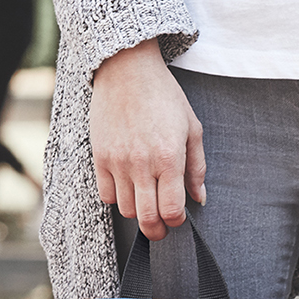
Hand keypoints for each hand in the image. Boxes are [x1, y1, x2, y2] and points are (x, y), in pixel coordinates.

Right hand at [91, 39, 206, 239]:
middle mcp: (142, 164)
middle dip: (157, 230)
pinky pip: (107, 196)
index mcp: (169, 158)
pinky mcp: (99, 157)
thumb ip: (197, 168)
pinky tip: (128, 185)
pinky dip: (118, 197)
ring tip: (145, 198)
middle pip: (147, 219)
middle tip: (161, 227)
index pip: (172, 211)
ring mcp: (118, 162)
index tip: (177, 217)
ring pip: (126, 211)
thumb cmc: (163, 96)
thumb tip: (199, 199)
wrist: (126, 68)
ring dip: (138, 211)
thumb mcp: (191, 128)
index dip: (176, 222)